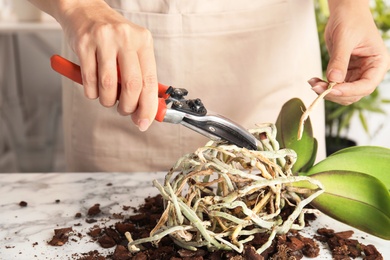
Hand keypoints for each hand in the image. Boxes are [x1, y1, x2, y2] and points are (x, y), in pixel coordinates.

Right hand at [55, 0, 157, 130]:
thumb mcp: (133, 49)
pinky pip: (89, 79)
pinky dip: (92, 93)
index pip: (150, 81)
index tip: (144, 121)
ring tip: (107, 100)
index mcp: (144, 41)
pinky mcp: (84, 43)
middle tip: (124, 111)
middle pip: (132, 85)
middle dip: (128, 107)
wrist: (85, 9)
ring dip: (108, 101)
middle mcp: (126, 38)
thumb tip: (147, 110)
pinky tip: (94, 90)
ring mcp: (104, 39)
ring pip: (109, 85)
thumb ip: (141, 76)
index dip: (148, 106)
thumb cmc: (112, 37)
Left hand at [310, 1, 389, 104]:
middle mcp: (369, 71)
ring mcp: (357, 73)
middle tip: (317, 88)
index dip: (349, 91)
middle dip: (335, 93)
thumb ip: (339, 60)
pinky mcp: (346, 72)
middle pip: (354, 93)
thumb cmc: (351, 20)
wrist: (345, 12)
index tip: (332, 90)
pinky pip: (335, 85)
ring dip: (327, 91)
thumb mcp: (344, 40)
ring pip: (343, 92)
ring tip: (313, 84)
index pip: (366, 85)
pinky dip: (324, 86)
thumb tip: (333, 79)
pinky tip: (314, 81)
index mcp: (378, 63)